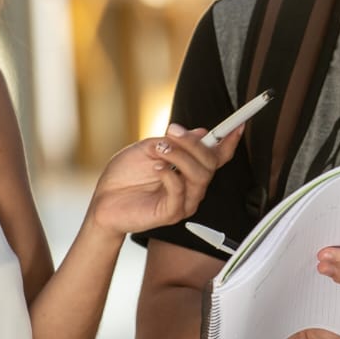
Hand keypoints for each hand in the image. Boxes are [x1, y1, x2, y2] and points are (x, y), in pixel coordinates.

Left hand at [85, 124, 241, 236]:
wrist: (102, 200)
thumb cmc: (124, 175)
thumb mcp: (149, 148)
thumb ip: (175, 142)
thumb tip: (202, 132)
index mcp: (189, 169)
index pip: (217, 156)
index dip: (230, 141)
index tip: (237, 124)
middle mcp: (192, 186)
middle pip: (210, 163)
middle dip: (194, 144)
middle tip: (173, 131)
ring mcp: (184, 201)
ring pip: (200, 176)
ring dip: (181, 157)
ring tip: (160, 150)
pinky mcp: (171, 213)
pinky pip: (180, 193)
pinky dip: (170, 175)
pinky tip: (156, 168)